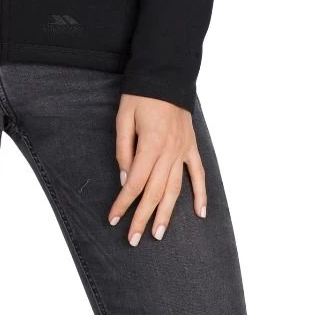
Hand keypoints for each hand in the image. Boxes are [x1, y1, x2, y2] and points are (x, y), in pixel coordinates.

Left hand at [107, 93, 206, 245]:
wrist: (166, 75)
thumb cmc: (141, 95)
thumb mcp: (124, 117)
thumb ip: (123, 149)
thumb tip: (125, 179)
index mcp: (150, 144)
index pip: (135, 182)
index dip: (123, 203)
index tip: (114, 219)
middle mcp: (169, 151)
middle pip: (154, 191)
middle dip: (143, 217)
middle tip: (134, 239)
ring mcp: (183, 150)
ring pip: (175, 189)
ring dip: (167, 213)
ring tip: (159, 234)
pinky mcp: (191, 146)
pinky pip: (198, 174)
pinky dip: (201, 194)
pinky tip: (200, 213)